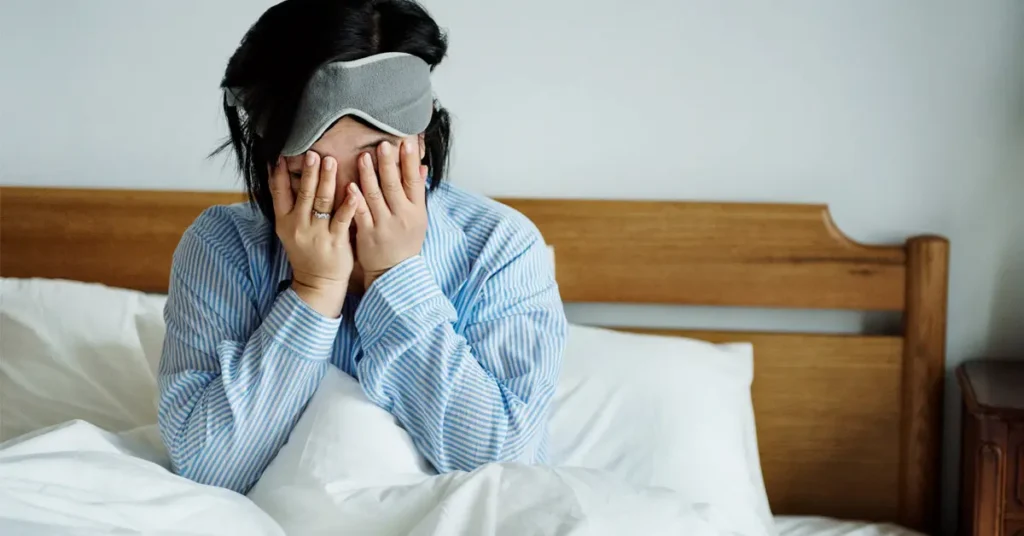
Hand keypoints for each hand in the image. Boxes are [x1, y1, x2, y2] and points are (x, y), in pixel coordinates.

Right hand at [270, 151, 358, 317]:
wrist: (317, 283)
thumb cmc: (306, 252)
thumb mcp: (288, 230)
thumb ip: (289, 206)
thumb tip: (283, 176)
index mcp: (284, 221)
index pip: (278, 192)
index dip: (280, 173)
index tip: (282, 154)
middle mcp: (298, 225)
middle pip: (304, 193)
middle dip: (309, 171)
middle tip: (313, 152)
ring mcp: (317, 233)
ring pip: (322, 201)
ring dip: (326, 179)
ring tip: (330, 160)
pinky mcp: (335, 241)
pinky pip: (343, 218)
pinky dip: (348, 203)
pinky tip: (353, 189)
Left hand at [350, 138, 428, 288]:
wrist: (394, 273)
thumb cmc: (406, 242)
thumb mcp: (418, 218)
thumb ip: (417, 191)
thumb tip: (422, 166)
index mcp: (416, 210)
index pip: (414, 181)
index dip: (410, 161)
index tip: (405, 141)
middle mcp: (402, 216)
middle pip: (395, 185)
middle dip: (389, 163)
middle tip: (383, 144)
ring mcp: (384, 225)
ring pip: (376, 196)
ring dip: (369, 175)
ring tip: (363, 156)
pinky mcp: (368, 234)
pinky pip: (361, 213)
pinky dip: (356, 199)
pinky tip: (349, 184)